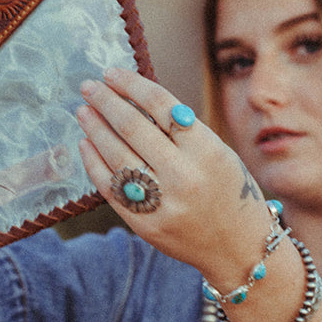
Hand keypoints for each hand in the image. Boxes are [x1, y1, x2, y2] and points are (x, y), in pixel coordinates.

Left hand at [76, 65, 270, 283]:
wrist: (238, 248)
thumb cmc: (228, 192)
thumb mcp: (217, 153)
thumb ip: (180, 131)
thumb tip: (133, 98)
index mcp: (207, 150)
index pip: (161, 105)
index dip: (131, 85)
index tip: (112, 73)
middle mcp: (183, 175)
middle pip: (133, 127)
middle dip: (106, 101)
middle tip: (89, 87)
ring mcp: (162, 202)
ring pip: (116, 155)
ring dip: (95, 128)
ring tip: (83, 111)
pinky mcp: (144, 224)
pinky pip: (110, 187)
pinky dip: (94, 162)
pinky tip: (87, 144)